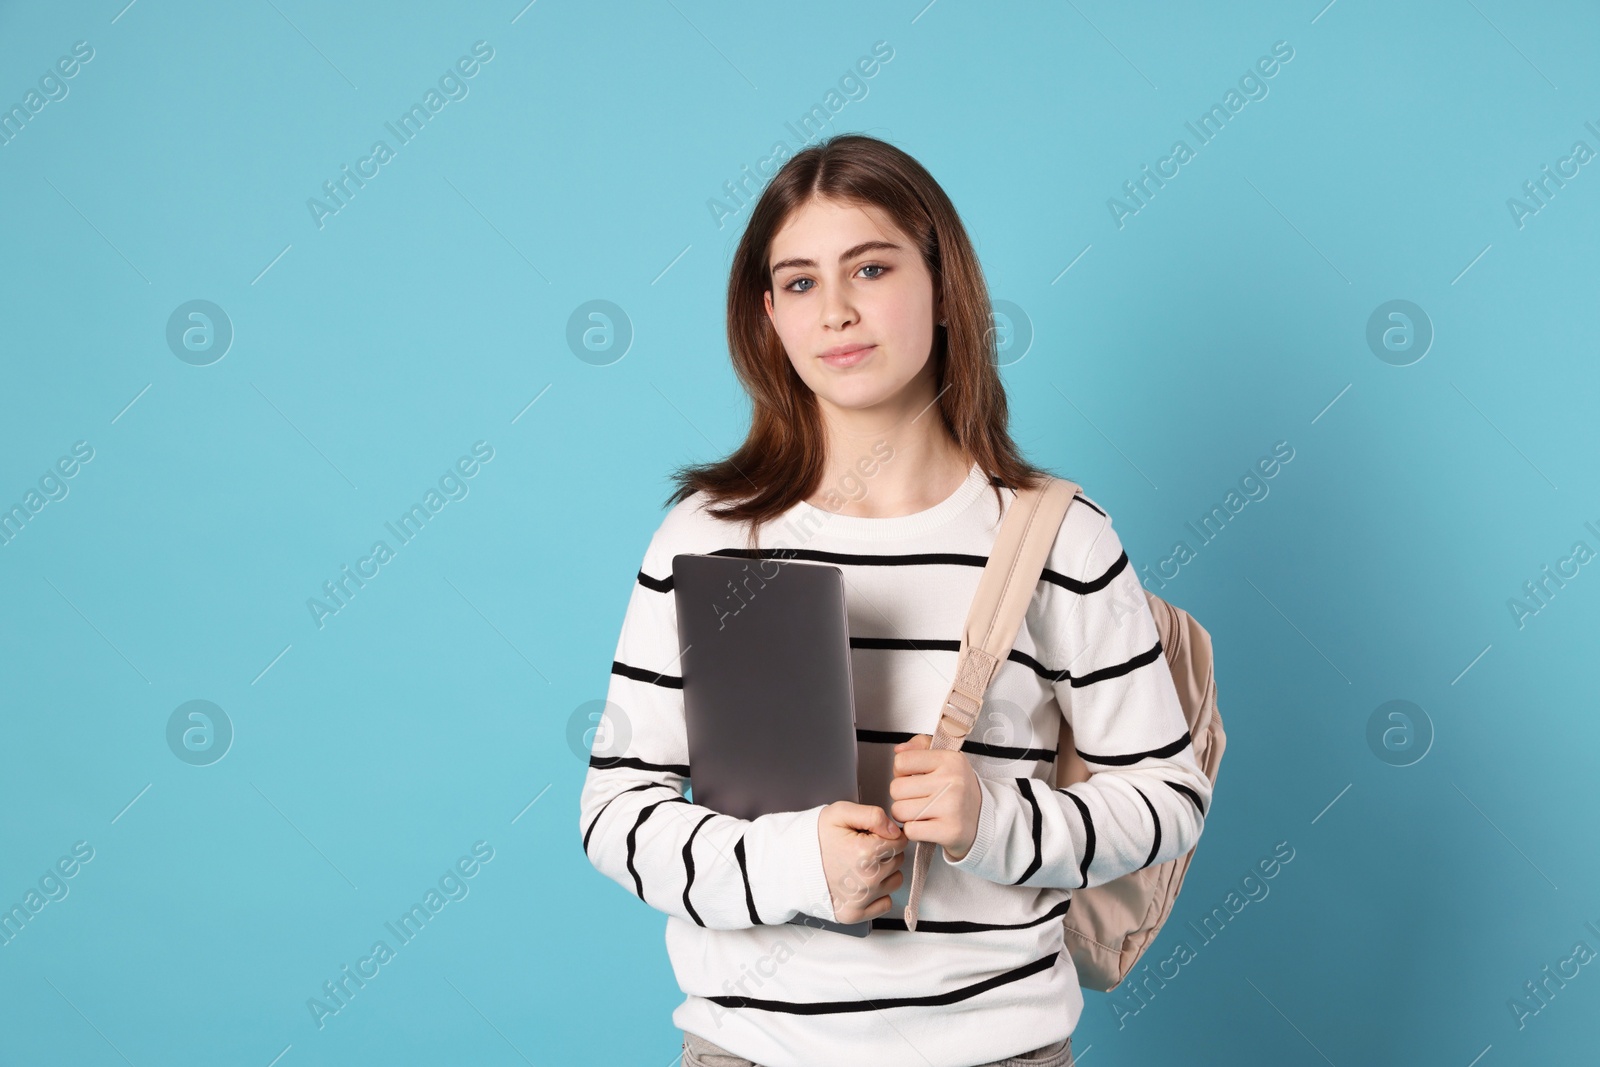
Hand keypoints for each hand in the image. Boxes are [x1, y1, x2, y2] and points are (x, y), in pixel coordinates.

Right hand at [817, 802, 904, 923]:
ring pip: (895, 881)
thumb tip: (895, 829)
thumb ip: (873, 815)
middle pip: (898, 860)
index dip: (886, 834)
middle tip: (860, 849)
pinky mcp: (855, 915)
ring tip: (860, 866)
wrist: (790, 864)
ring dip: (884, 873)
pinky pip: (885, 903)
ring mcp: (862, 900)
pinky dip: (877, 894)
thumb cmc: (814, 839)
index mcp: (866, 853)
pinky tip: (860, 883)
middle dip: (885, 852)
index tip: (869, 835)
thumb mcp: (840, 813)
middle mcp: (867, 880)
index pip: (900, 841)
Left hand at [890, 734, 981, 861]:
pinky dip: (913, 831)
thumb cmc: (957, 788)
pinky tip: (926, 825)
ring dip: (906, 815)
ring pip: (899, 811)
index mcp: (950, 759)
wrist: (982, 818)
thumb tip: (899, 749)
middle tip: (918, 798)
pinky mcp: (950, 830)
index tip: (913, 778)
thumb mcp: (944, 759)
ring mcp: (952, 807)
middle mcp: (952, 781)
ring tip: (922, 812)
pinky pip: (910, 830)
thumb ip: (920, 746)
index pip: (901, 762)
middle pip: (896, 788)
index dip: (901, 772)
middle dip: (901, 796)